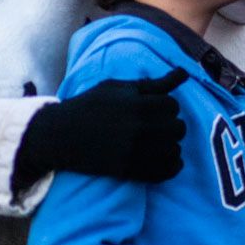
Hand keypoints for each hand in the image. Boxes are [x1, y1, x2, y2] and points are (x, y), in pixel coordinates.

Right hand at [12, 69, 188, 187]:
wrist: (61, 135)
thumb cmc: (89, 105)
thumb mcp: (118, 87)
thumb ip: (153, 83)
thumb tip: (184, 73)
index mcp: (137, 104)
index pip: (173, 106)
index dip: (166, 106)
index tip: (154, 109)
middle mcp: (139, 129)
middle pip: (178, 128)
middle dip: (170, 125)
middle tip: (156, 126)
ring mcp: (135, 152)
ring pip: (175, 150)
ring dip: (170, 145)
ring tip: (157, 142)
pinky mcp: (130, 171)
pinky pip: (166, 172)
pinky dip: (171, 166)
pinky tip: (164, 159)